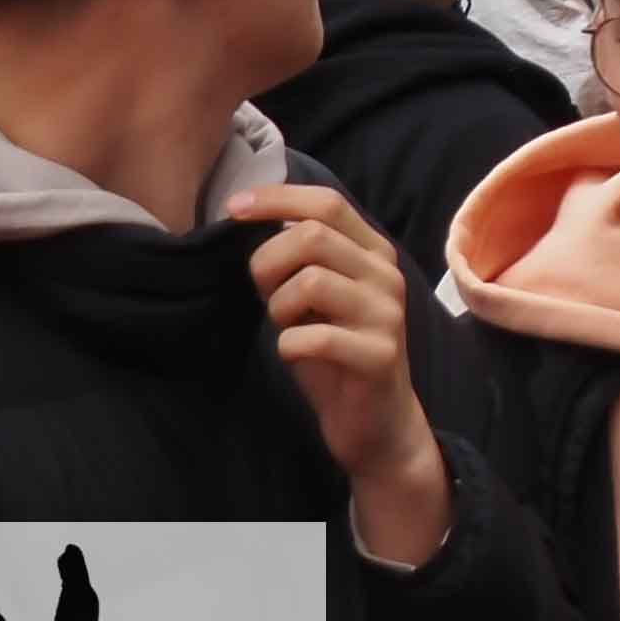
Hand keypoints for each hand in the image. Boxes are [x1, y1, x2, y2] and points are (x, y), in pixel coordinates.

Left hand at [232, 182, 450, 566]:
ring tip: (285, 327)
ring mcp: (387, 315)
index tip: (232, 207)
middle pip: (313, 236)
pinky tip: (293, 354)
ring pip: (311, 282)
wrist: (378, 422)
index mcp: (372, 253)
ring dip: (278, 307)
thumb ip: (302, 259)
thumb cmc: (337, 353)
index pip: (327, 203)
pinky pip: (313, 338)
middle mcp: (386, 276)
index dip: (276, 198)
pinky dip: (288, 345)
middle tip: (263, 294)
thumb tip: (253, 219)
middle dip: (267, 262)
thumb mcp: (318, 297)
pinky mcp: (379, 355)